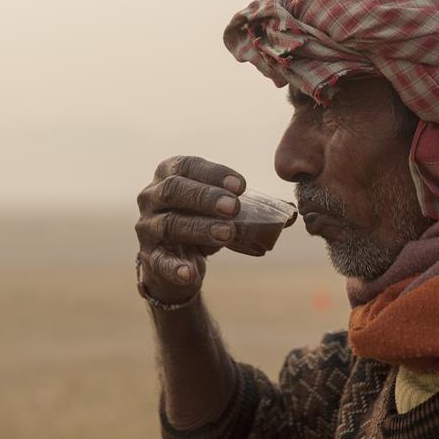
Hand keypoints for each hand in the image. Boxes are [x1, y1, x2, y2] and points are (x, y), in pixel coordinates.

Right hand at [135, 156, 245, 303]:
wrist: (178, 261)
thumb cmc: (202, 222)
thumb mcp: (224, 210)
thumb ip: (254, 208)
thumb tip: (291, 214)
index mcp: (169, 174)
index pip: (187, 166)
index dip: (213, 173)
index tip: (241, 185)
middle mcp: (151, 197)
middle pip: (173, 190)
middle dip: (205, 197)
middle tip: (234, 207)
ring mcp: (147, 227)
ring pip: (170, 224)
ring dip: (200, 227)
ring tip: (227, 233)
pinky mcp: (149, 257)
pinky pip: (159, 261)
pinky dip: (176, 267)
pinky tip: (193, 272)